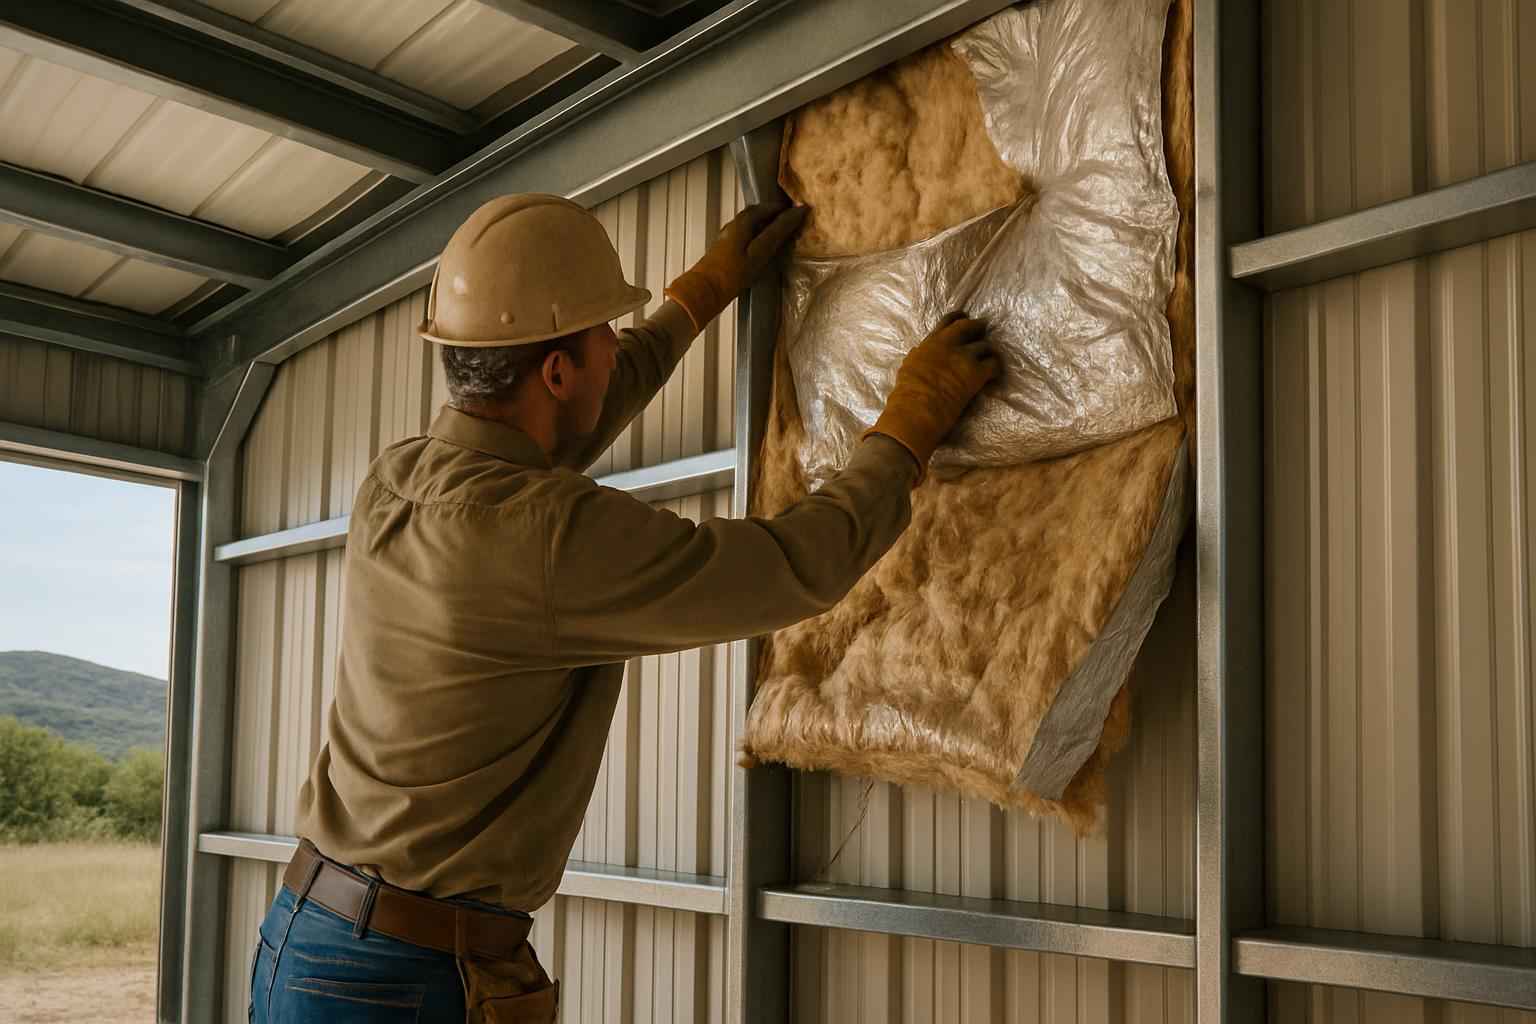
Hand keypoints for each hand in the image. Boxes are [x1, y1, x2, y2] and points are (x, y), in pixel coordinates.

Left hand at [664, 202, 807, 330]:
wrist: (705, 291)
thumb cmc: (732, 273)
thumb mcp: (759, 251)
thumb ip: (777, 232)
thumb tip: (796, 212)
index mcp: (742, 221)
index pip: (767, 207)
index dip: (784, 209)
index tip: (799, 213)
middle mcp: (733, 224)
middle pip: (757, 214)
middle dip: (775, 216)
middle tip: (792, 223)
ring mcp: (728, 237)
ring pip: (751, 225)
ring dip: (766, 226)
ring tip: (781, 236)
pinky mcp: (725, 249)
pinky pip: (746, 236)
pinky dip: (758, 237)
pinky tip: (764, 249)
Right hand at [862, 312, 999, 482]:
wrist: (917, 408)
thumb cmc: (907, 392)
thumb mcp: (908, 365)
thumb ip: (919, 355)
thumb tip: (919, 352)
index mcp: (931, 342)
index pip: (948, 321)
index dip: (959, 317)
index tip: (965, 317)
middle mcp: (949, 344)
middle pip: (969, 327)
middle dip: (978, 327)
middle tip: (983, 329)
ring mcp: (964, 357)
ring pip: (985, 345)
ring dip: (988, 352)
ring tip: (991, 357)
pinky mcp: (976, 373)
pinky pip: (994, 365)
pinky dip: (996, 368)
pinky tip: (994, 374)